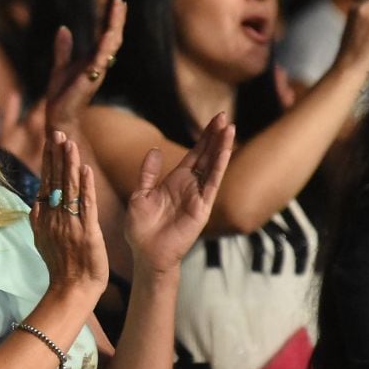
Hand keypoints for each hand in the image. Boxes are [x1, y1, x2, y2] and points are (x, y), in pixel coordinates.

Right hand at [32, 131, 108, 302]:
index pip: (46, 182)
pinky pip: (86, 206)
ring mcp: (69, 224)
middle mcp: (54, 218)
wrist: (71, 289)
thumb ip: (39, 220)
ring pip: (68, 189)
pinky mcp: (87, 232)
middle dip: (57, 155)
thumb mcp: (43, 241)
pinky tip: (85, 170)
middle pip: (55, 180)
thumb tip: (36, 203)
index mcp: (44, 218)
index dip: (49, 161)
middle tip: (58, 133)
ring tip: (70, 143)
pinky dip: (86, 187)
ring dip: (69, 164)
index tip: (51, 141)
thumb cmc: (61, 267)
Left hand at [44, 0, 126, 136]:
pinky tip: (107, 34)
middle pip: (113, 37)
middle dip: (117, 19)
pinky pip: (100, 60)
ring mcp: (96, 71)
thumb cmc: (61, 95)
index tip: (118, 1)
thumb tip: (63, 28)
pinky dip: (105, 47)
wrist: (58, 116)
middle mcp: (99, 64)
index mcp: (93, 60)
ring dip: (114, 27)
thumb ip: (63, 49)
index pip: (106, 36)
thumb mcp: (60, 66)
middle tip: (120, 0)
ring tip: (117, 9)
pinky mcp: (89, 79)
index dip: (113, 19)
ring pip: (111, 46)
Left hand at [124, 113, 234, 273]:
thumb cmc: (141, 228)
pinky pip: (212, 184)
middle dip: (215, 136)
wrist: (146, 253)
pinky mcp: (202, 208)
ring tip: (229, 128)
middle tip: (224, 116)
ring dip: (221, 147)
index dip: (203, 138)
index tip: (214, 120)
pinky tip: (224, 151)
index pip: (194, 155)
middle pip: (206, 156)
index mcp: (175, 182)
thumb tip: (154, 150)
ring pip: (213, 167)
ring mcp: (198, 196)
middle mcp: (189, 186)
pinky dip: (219, 167)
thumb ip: (148, 174)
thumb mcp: (140, 195)